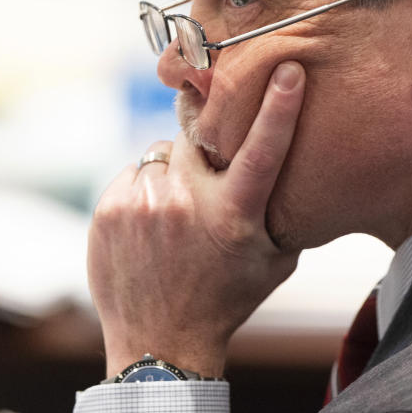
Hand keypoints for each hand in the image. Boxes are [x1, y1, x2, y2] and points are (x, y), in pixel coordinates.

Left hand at [88, 61, 305, 377]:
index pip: (262, 149)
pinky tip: (151, 226)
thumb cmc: (227, 300)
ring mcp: (144, 205)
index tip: (288, 68)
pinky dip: (145, 190)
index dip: (278, 107)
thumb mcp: (275, 261)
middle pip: (199, 134)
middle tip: (209, 171)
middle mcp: (187, 204)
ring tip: (177, 217)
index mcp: (234, 216)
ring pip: (163, 154)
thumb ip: (283, 209)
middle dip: (207, 141)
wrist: (160, 343)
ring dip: (174, 174)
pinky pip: (134, 173)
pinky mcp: (109, 209)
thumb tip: (302, 162)